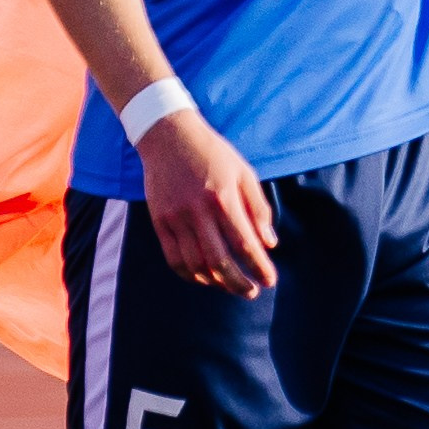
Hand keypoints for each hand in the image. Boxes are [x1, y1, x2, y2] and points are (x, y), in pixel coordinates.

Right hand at [138, 112, 276, 297]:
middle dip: (238, 283)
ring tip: (229, 286)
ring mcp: (175, 218)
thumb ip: (258, 208)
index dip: (259, 267)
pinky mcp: (159, 221)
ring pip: (195, 265)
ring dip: (215, 282)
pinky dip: (190, 274)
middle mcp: (198, 211)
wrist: (169, 136)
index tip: (270, 281)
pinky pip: (173, 259)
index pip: (245, 244)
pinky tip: (204, 278)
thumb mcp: (244, 173)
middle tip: (251, 292)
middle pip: (220, 262)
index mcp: (223, 198)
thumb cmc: (213, 154)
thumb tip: (269, 244)